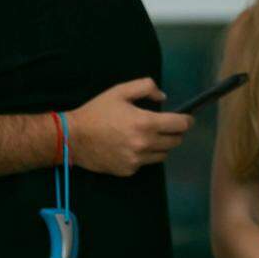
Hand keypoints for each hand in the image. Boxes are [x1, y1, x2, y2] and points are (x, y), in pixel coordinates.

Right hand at [67, 78, 193, 176]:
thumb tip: (163, 98)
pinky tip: (133, 146)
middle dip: (176, 132)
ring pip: (163, 154)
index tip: (187, 119)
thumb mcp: (120, 91)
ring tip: (150, 136)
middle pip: (176, 141)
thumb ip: (146, 87)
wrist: (71, 138)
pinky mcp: (128, 170)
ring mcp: (136, 159)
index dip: (187, 120)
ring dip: (162, 145)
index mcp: (145, 123)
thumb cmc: (97, 112)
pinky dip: (146, 155)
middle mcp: (144, 144)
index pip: (180, 125)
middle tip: (168, 126)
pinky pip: (146, 162)